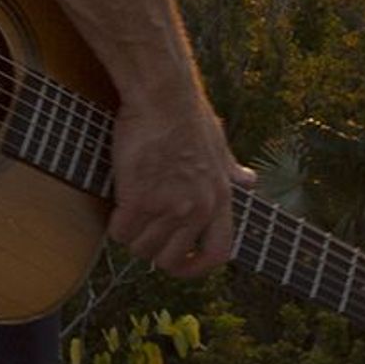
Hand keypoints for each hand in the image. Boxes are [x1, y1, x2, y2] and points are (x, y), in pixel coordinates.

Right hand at [106, 82, 254, 278]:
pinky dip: (115, 224)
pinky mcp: (140, 199)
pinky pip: (121, 232)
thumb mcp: (219, 145)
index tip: (179, 265)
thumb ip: (231, 168)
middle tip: (141, 229)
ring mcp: (169, 206)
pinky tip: (118, 203)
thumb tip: (249, 180)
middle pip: (169, 259)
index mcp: (220, 199)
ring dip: (131, 235)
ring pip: (141, 248)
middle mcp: (198, 208)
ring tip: (129, 210)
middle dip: (152, 251)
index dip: (196, 268)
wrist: (162, 95)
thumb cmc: (187, 114)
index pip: (217, 255)